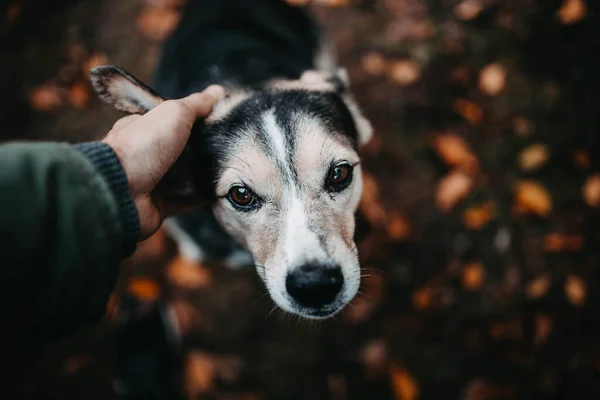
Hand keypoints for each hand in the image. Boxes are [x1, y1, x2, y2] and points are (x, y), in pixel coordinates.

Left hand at [102, 85, 225, 239]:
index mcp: (144, 127)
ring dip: (206, 174)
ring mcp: (152, 180)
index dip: (198, 120)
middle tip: (231, 147)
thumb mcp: (174, 114)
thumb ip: (197, 104)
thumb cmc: (143, 145)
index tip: (222, 122)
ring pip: (186, 176)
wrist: (120, 191)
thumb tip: (219, 91)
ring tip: (232, 169)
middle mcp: (147, 154)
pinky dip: (202, 197)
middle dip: (205, 149)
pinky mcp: (160, 204)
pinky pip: (186, 200)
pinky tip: (220, 192)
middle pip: (184, 150)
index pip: (174, 121)